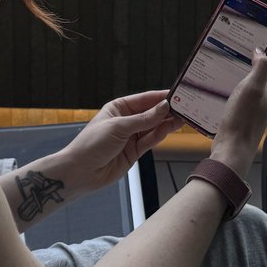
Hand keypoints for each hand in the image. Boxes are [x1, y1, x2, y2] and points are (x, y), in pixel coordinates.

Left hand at [59, 90, 178, 196]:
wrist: (80, 172)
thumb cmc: (92, 144)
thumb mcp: (119, 127)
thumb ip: (144, 119)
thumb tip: (164, 107)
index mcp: (119, 107)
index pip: (145, 99)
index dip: (161, 97)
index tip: (178, 94)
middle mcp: (126, 120)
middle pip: (152, 113)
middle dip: (167, 110)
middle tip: (186, 107)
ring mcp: (131, 136)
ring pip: (154, 127)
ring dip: (167, 122)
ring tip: (183, 118)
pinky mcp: (135, 151)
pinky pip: (151, 140)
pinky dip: (161, 134)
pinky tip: (171, 127)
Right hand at [210, 51, 266, 178]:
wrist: (232, 148)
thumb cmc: (242, 120)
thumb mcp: (252, 88)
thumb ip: (261, 68)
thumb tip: (261, 51)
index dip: (259, 49)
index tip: (245, 38)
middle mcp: (266, 96)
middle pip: (257, 71)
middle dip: (246, 59)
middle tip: (230, 47)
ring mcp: (255, 106)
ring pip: (247, 82)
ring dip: (236, 72)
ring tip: (222, 63)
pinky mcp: (243, 113)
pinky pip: (238, 94)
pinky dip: (230, 86)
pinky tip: (219, 85)